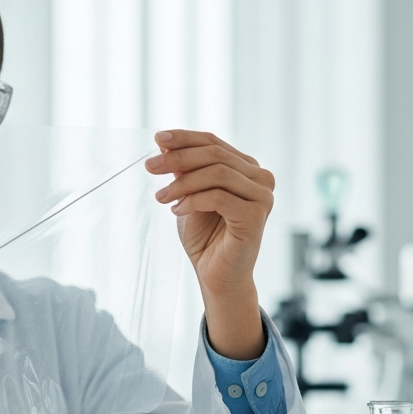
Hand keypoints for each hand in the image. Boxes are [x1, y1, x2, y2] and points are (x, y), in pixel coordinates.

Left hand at [147, 130, 272, 358]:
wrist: (216, 275)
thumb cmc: (205, 237)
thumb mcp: (189, 196)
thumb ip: (184, 171)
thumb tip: (164, 144)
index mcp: (247, 168)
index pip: (214, 143)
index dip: (185, 138)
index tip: (157, 138)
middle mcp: (260, 178)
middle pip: (215, 154)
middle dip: (178, 158)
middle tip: (150, 167)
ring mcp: (262, 197)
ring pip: (217, 173)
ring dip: (182, 183)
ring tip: (161, 197)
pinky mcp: (256, 216)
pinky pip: (219, 197)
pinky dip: (193, 200)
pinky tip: (176, 211)